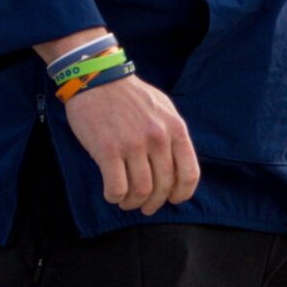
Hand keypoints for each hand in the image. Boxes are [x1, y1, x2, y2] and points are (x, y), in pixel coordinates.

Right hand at [62, 75, 199, 214]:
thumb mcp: (164, 109)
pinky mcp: (108, 150)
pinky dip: (115, 197)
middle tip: (145, 207)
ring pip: (141, 191)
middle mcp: (158, 138)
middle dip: (154, 203)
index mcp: (176, 129)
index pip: (189, 174)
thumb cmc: (131, 96)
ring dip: (133, 203)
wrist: (97, 79)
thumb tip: (178, 169)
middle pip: (163, 186)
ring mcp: (133, 145)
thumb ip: (173, 136)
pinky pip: (116, 187)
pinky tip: (112, 194)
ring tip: (127, 202)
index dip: (182, 194)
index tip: (173, 200)